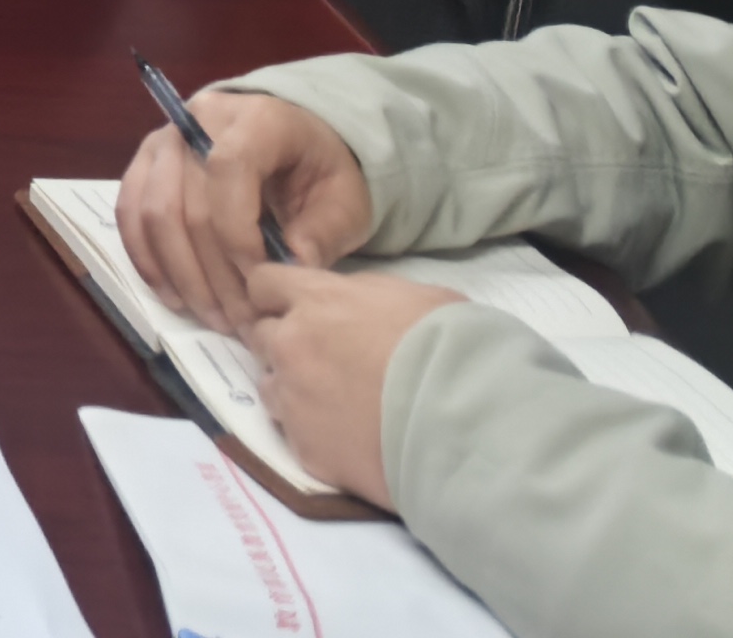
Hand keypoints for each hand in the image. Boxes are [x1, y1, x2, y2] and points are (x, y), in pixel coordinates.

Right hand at [115, 94, 374, 335]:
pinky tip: (174, 295)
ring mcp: (163, 140)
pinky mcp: (144, 163)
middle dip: (212, 271)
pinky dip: (148, 259)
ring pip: (152, 212)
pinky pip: (129, 213)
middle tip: (241, 321)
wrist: (297, 140)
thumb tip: (291, 269)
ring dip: (180, 274)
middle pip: (187, 201)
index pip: (230, 169)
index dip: (240, 232)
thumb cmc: (323, 172)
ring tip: (213, 317)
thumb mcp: (345, 201)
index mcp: (256, 119)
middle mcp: (198, 120)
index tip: (264, 280)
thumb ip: (322, 232)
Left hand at [246, 263, 457, 504]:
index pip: (262, 283)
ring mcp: (294, 400)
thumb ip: (365, 295)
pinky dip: (316, 435)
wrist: (472, 425)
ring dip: (293, 390)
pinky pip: (295, 435)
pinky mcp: (306, 450)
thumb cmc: (455, 350)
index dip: (276, 296)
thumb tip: (352, 301)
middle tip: (321, 360)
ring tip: (338, 405)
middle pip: (260, 336)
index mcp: (317, 301)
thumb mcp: (416, 298)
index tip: (293, 309)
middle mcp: (291, 345)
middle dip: (283, 343)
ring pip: (271, 387)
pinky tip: (351, 440)